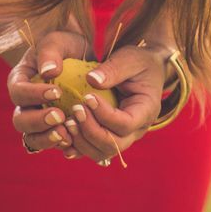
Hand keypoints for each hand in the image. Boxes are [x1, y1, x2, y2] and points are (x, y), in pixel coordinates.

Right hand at [6, 28, 88, 153]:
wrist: (83, 58)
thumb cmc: (67, 45)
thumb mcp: (59, 41)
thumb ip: (51, 52)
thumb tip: (49, 72)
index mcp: (20, 79)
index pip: (17, 91)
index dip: (33, 95)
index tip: (57, 92)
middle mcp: (24, 103)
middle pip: (20, 120)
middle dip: (38, 122)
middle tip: (60, 116)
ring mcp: (37, 119)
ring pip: (32, 138)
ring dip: (47, 139)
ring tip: (66, 134)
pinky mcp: (52, 130)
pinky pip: (51, 144)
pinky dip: (61, 146)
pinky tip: (75, 142)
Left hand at [60, 44, 170, 163]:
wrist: (144, 69)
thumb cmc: (138, 61)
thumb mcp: (130, 59)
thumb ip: (113, 69)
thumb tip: (91, 80)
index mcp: (146, 110)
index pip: (126, 124)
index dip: (104, 115)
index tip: (87, 97)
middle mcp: (137, 130)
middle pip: (113, 145)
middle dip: (90, 131)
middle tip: (75, 109)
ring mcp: (124, 137)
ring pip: (102, 153)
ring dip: (82, 141)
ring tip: (68, 121)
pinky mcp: (110, 137)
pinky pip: (93, 150)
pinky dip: (77, 146)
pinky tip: (64, 134)